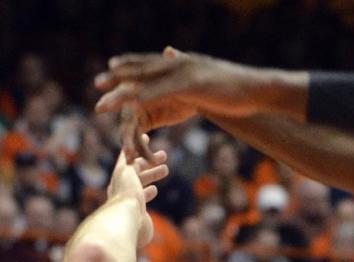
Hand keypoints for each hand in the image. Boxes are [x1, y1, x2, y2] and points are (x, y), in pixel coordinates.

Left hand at [95, 48, 262, 155]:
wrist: (256, 88)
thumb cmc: (238, 89)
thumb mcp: (211, 79)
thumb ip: (194, 74)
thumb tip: (187, 66)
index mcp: (183, 63)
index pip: (151, 62)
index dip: (130, 64)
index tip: (111, 67)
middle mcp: (179, 63)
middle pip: (141, 69)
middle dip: (118, 76)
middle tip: (97, 83)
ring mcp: (182, 72)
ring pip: (145, 80)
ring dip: (122, 90)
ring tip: (103, 99)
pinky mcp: (189, 85)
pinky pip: (160, 92)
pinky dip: (143, 98)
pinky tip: (129, 106)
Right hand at [106, 144, 167, 246]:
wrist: (123, 219)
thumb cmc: (133, 231)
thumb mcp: (143, 231)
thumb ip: (144, 229)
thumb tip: (148, 233)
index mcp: (123, 208)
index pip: (136, 197)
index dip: (146, 192)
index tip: (154, 191)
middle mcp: (118, 192)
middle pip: (136, 179)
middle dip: (150, 173)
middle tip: (163, 167)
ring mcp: (120, 181)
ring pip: (137, 166)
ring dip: (151, 160)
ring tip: (164, 155)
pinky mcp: (123, 170)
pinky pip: (131, 153)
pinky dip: (138, 144)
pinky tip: (145, 136)